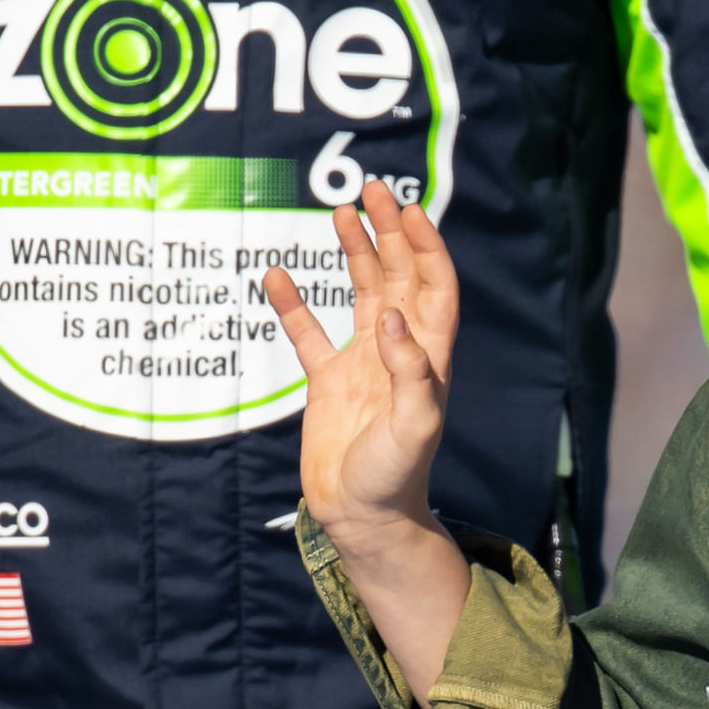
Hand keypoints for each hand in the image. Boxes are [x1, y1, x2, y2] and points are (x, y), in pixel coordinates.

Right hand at [262, 185, 472, 697]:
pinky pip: (308, 334)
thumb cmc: (397, 476)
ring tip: (340, 213)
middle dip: (390, 233)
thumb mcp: (415, 426)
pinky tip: (274, 274)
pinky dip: (292, 304)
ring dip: (354, 254)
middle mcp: (398, 353)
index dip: (426, 247)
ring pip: (361, 294)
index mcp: (427, 358)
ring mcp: (362, 365)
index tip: (409, 209)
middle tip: (373, 189)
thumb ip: (410, 372)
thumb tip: (396, 318)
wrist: (363, 518)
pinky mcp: (328, 383)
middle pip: (399, 278)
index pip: (434, 288)